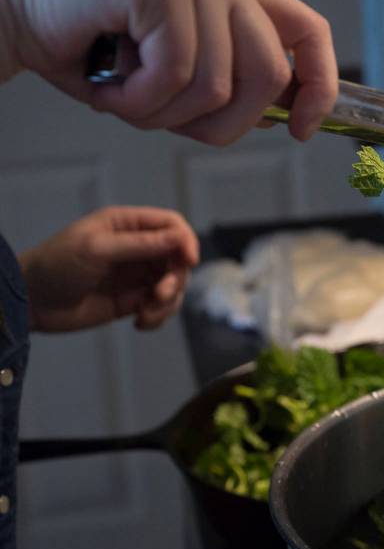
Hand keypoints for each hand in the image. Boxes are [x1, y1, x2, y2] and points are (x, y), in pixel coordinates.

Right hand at [0, 0, 336, 142]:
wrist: (6, 3)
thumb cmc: (80, 36)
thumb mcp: (167, 65)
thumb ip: (222, 81)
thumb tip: (276, 116)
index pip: (307, 31)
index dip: (319, 84)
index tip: (301, 128)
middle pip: (270, 72)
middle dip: (227, 124)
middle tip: (174, 126)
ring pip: (220, 84)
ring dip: (166, 117)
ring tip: (125, 101)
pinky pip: (176, 73)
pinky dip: (140, 103)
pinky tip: (108, 89)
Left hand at [18, 206, 198, 331]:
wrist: (30, 302)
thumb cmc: (58, 265)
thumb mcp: (98, 249)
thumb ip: (141, 244)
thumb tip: (182, 238)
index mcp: (128, 225)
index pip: (172, 226)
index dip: (186, 241)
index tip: (188, 262)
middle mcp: (137, 248)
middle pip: (178, 259)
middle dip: (174, 279)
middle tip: (158, 295)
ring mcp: (136, 275)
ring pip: (173, 285)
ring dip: (167, 302)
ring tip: (145, 314)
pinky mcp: (133, 300)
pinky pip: (160, 307)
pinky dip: (158, 317)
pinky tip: (140, 323)